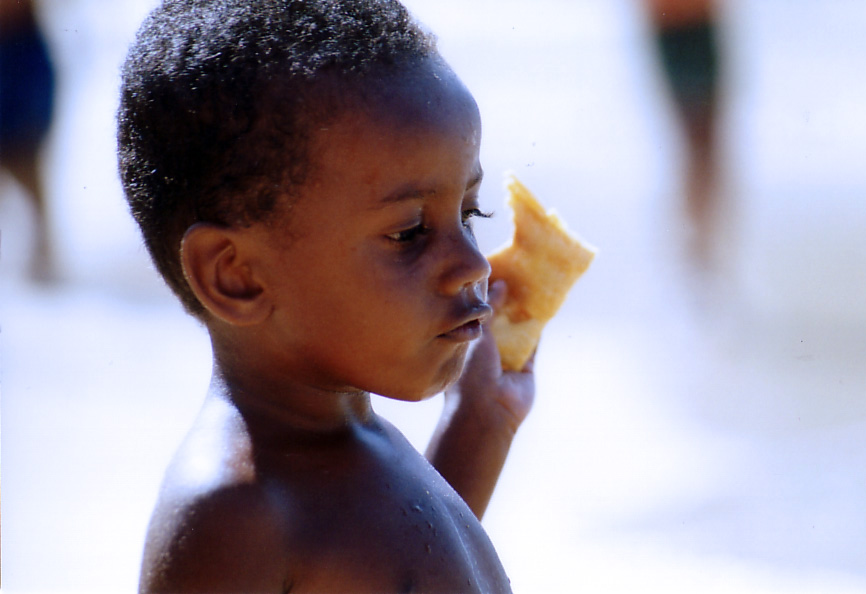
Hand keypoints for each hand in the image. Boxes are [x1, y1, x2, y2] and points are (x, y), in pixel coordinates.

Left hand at [446, 280, 535, 434]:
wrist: (488, 410)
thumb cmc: (470, 372)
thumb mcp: (474, 332)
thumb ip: (486, 308)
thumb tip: (499, 283)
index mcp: (464, 340)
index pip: (474, 311)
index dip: (483, 293)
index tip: (492, 269)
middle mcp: (484, 347)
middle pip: (498, 317)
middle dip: (506, 298)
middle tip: (517, 271)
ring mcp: (505, 356)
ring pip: (517, 328)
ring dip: (524, 310)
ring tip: (533, 283)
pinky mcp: (525, 365)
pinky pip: (534, 342)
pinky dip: (539, 326)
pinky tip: (545, 306)